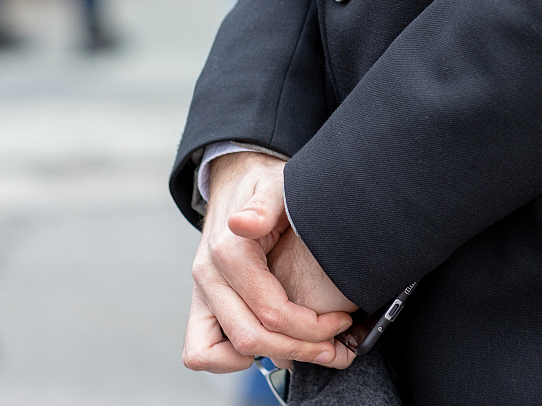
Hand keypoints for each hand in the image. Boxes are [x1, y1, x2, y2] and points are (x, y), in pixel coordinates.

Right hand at [183, 152, 356, 373]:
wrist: (239, 182)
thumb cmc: (266, 187)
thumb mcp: (275, 186)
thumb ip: (263, 205)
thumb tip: (243, 224)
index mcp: (228, 251)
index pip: (272, 312)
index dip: (312, 327)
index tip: (341, 321)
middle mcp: (208, 276)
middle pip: (249, 337)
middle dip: (298, 348)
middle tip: (334, 346)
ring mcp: (201, 294)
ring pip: (218, 352)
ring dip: (265, 358)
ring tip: (304, 350)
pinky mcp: (201, 305)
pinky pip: (200, 351)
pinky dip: (230, 360)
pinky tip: (269, 345)